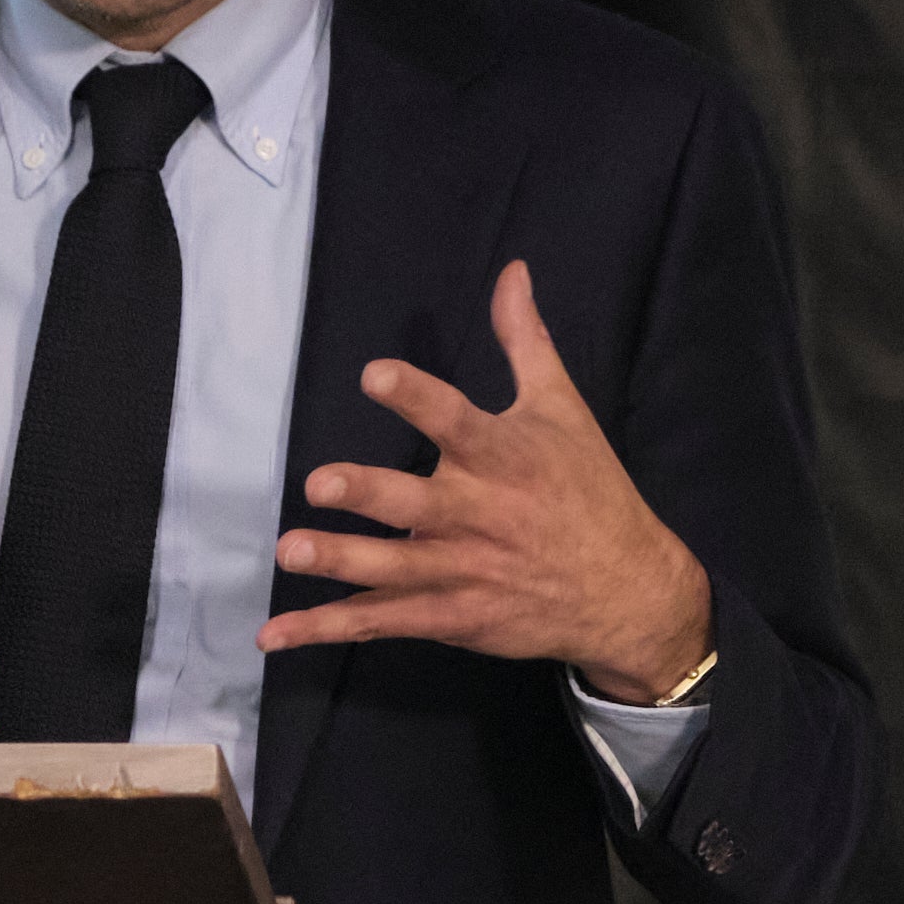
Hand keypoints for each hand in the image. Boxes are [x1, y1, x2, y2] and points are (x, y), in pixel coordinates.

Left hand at [263, 262, 710, 697]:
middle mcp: (478, 514)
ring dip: (341, 561)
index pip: (456, 420)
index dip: (415, 397)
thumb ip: (525, 340)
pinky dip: (328, 628)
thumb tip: (513, 270)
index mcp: (503, 456)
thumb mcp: (564, 409)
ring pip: (393, 567)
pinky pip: (383, 621)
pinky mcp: (452, 616)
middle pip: (416, 502)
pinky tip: (277, 633)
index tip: (374, 375)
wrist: (626, 591)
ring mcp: (462, 570)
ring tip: (291, 549)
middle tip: (320, 483)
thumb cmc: (589, 491)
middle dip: (368, 493)